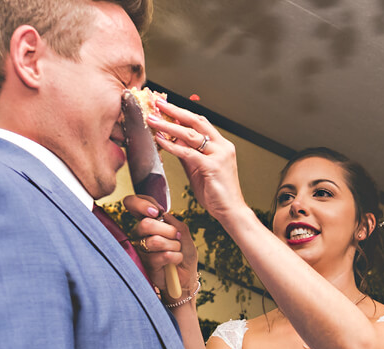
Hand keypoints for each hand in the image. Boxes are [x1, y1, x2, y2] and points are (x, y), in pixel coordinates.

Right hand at [123, 194, 197, 292]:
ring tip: (177, 251)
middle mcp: (140, 234)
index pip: (132, 204)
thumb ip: (175, 223)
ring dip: (173, 246)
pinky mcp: (145, 264)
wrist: (186, 276)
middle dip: (168, 231)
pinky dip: (175, 257)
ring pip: (155, 241)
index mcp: (148, 222)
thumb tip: (163, 215)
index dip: (141, 204)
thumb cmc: (184, 253)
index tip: (156, 212)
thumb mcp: (184, 234)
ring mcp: (141, 249)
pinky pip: (162, 255)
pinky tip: (175, 261)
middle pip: (146, 224)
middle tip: (177, 238)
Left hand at [145, 100, 246, 223]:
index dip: (181, 113)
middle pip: (196, 121)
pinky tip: (160, 140)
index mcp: (221, 145)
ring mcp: (219, 155)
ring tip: (153, 120)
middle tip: (157, 102)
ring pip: (191, 134)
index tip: (164, 106)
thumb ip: (187, 154)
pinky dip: (172, 146)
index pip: (200, 122)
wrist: (230, 211)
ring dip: (169, 125)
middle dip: (175, 110)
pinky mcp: (213, 166)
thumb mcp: (198, 169)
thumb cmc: (216, 193)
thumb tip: (171, 140)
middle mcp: (222, 146)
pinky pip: (188, 152)